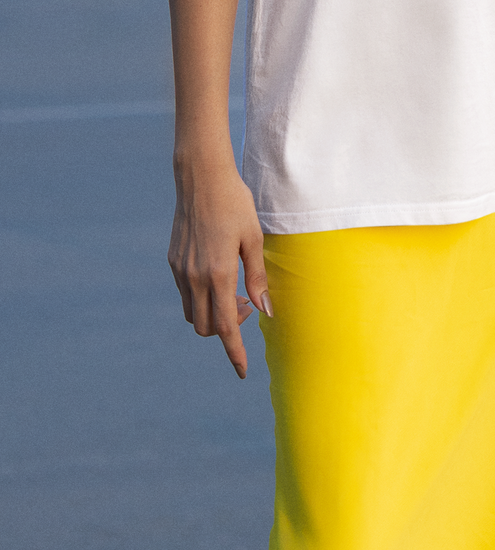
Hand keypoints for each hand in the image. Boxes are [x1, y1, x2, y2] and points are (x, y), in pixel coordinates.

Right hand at [169, 152, 270, 378]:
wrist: (201, 178)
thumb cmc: (235, 204)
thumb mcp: (254, 239)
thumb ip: (257, 277)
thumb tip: (265, 311)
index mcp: (218, 274)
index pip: (225, 328)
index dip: (234, 353)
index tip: (243, 371)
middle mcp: (194, 278)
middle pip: (205, 328)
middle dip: (226, 330)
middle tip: (249, 305)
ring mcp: (180, 270)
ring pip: (191, 313)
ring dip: (212, 314)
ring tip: (235, 291)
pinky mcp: (173, 261)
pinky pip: (184, 293)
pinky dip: (201, 297)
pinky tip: (217, 275)